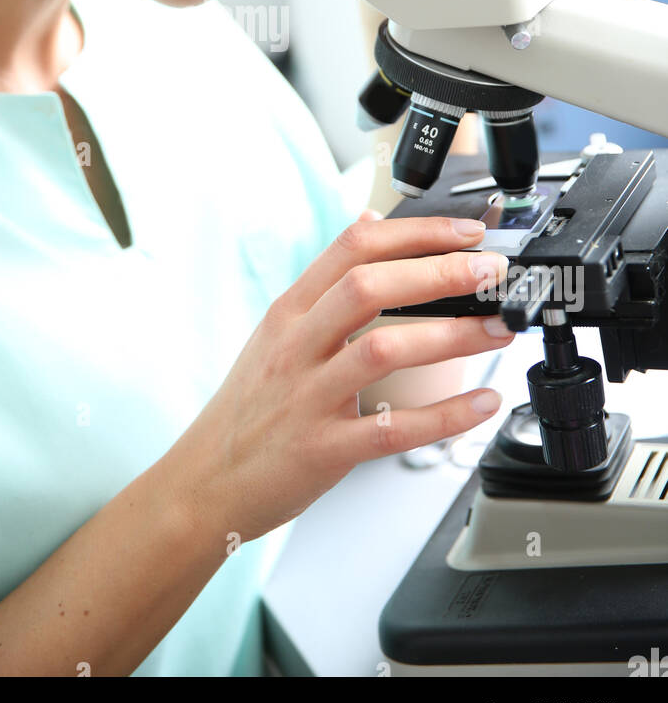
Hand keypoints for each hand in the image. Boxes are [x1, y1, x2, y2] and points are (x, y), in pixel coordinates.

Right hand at [166, 214, 511, 544]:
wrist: (204, 481)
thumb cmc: (248, 408)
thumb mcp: (275, 332)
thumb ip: (326, 281)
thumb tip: (368, 221)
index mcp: (289, 311)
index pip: (352, 248)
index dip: (415, 232)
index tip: (466, 232)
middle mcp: (296, 345)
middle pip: (369, 287)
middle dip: (439, 273)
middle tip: (492, 272)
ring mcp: (307, 397)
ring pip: (384, 350)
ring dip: (451, 336)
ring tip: (498, 329)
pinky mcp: (322, 449)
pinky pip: (392, 429)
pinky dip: (445, 415)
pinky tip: (482, 403)